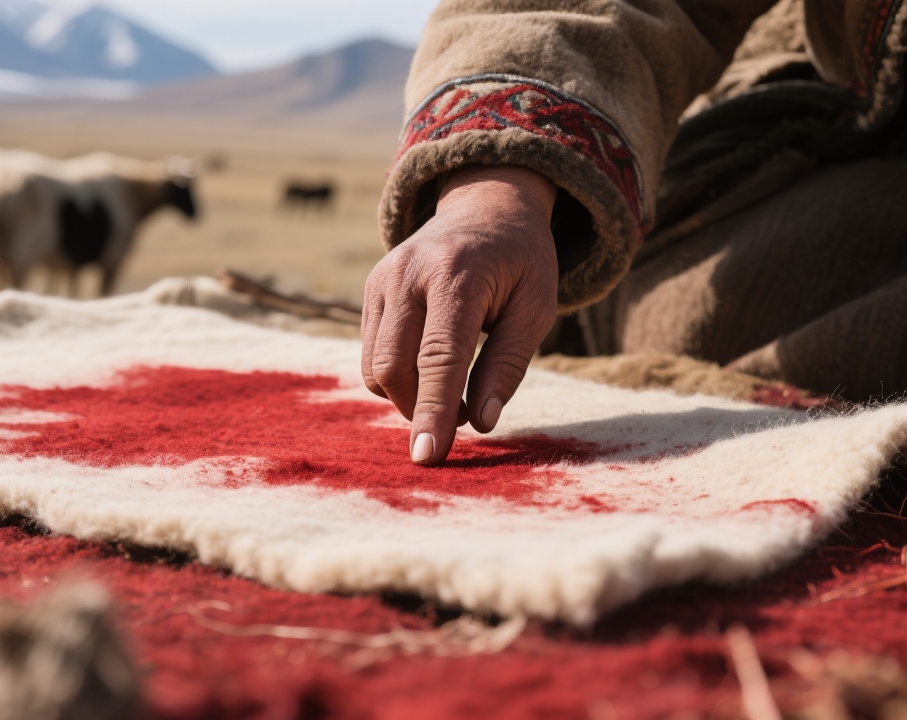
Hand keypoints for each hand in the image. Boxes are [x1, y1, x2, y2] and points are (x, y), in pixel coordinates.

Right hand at [362, 166, 557, 464]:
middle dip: (419, 409)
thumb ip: (507, 365)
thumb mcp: (536, 308)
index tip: (429, 457)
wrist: (486, 205)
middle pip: (393, 367)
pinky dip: (397, 377)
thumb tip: (481, 423)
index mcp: (458, 275)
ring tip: (453, 388)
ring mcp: (382, 279)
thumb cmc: (521, 262)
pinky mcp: (371, 289)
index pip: (438, 357)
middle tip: (462, 418)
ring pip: (375, 367)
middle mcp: (409, 274)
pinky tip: (431, 365)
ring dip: (408, 397)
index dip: (433, 412)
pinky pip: (371, 353)